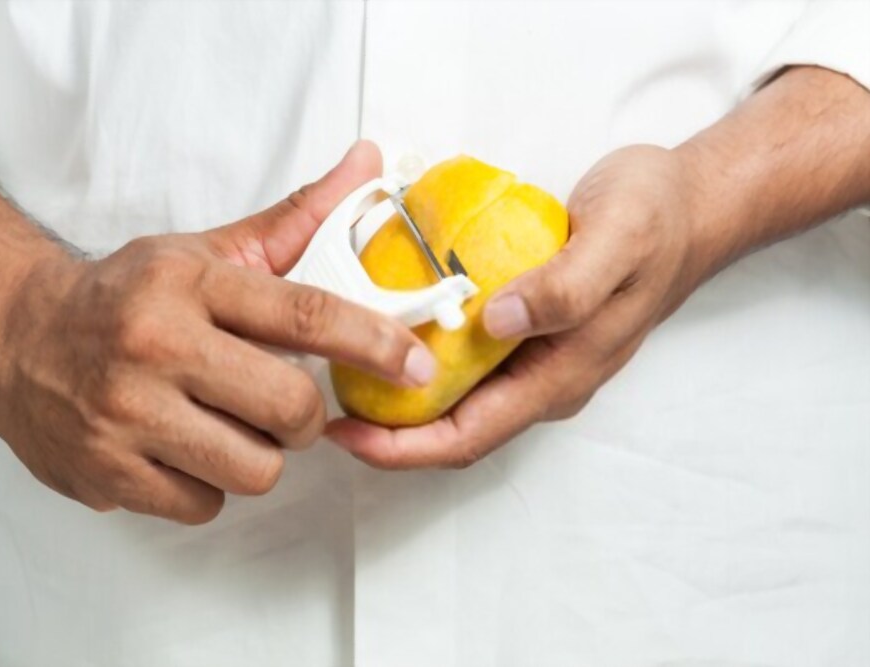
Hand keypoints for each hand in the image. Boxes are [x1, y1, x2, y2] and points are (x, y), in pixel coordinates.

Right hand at [0, 141, 434, 520]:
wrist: (13, 334)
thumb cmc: (124, 295)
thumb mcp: (203, 252)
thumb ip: (293, 221)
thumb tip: (368, 163)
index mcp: (188, 283)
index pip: (306, 314)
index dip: (376, 343)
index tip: (417, 365)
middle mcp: (155, 345)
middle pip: (291, 408)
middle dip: (305, 415)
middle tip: (282, 402)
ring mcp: (124, 414)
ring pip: (257, 468)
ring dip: (257, 454)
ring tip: (221, 424)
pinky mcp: (105, 472)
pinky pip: (207, 505)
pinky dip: (207, 485)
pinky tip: (180, 450)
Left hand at [327, 144, 712, 468]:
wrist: (688, 205)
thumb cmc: (656, 221)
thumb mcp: (617, 240)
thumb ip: (563, 286)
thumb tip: (497, 322)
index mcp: (560, 375)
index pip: (469, 436)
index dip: (402, 448)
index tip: (345, 435)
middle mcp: (542, 378)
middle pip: (453, 428)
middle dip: (388, 432)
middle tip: (326, 404)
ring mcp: (534, 357)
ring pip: (456, 397)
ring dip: (400, 396)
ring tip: (342, 369)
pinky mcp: (526, 330)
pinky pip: (464, 359)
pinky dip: (421, 354)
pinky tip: (390, 324)